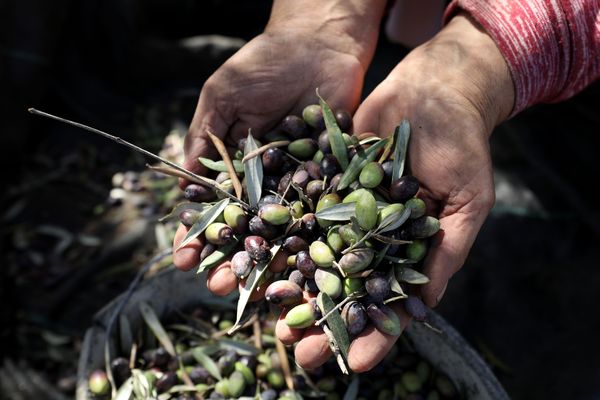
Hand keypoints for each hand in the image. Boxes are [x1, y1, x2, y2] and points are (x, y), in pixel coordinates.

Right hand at [173, 1, 386, 279]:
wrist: (319, 42)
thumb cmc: (264, 64)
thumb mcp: (222, 96)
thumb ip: (203, 136)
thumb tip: (182, 181)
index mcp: (237, 166)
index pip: (214, 209)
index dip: (198, 234)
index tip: (184, 258)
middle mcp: (268, 181)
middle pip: (247, 229)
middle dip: (231, 259)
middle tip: (217, 287)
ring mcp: (302, 183)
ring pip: (283, 231)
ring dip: (269, 261)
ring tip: (255, 289)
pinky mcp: (335, 177)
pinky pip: (323, 213)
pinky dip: (314, 239)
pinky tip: (303, 267)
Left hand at [274, 13, 514, 372]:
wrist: (434, 87)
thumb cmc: (463, 145)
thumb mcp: (467, 201)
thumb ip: (447, 250)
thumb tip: (426, 304)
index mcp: (408, 250)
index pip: (390, 303)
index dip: (375, 334)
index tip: (356, 363)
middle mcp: (373, 237)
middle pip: (344, 288)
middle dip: (322, 321)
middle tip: (298, 352)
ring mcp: (346, 211)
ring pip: (316, 256)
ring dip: (294, 287)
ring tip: (269, 316)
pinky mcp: (325, 181)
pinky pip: (301, 211)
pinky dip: (281, 235)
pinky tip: (260, 256)